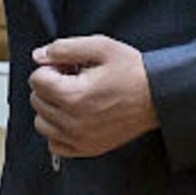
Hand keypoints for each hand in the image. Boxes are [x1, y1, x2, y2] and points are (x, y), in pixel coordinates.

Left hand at [29, 35, 158, 157]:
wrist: (159, 96)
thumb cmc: (133, 71)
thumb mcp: (99, 46)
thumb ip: (63, 48)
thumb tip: (38, 56)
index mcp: (74, 96)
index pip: (36, 80)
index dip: (51, 67)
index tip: (68, 66)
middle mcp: (74, 122)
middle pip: (37, 100)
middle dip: (50, 85)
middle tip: (73, 78)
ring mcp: (81, 139)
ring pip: (42, 123)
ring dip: (50, 107)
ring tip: (73, 95)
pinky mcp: (89, 148)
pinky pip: (55, 145)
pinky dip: (57, 131)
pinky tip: (72, 116)